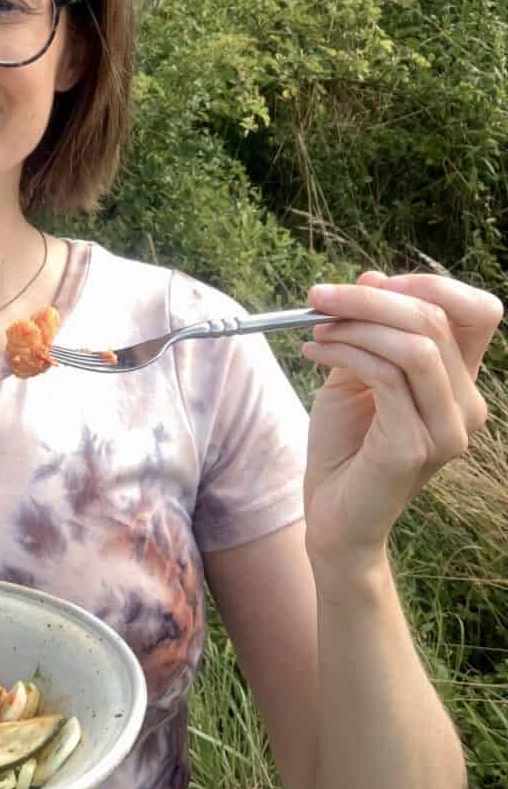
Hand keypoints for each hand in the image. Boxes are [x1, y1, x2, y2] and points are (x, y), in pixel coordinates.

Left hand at [299, 271, 502, 574]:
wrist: (331, 512)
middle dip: (370, 298)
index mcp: (459, 382)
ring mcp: (447, 428)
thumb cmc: (345, 444)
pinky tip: (312, 353)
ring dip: (354, 325)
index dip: (427, 285)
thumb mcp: (354, 374)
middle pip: (436, 318)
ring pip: (416, 344)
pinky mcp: (415, 445)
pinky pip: (387, 375)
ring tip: (313, 331)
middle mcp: (466, 405)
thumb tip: (373, 275)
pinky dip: (345, 352)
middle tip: (318, 298)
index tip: (368, 284)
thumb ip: (367, 331)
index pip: (477, 312)